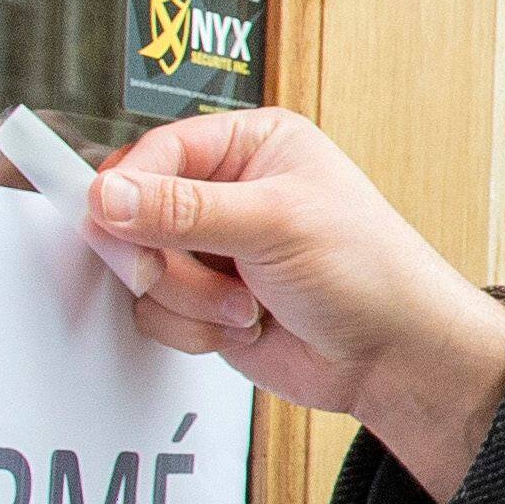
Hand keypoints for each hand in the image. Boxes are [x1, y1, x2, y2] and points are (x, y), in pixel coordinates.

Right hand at [76, 106, 504, 498]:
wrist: (394, 357)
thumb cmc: (368, 272)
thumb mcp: (276, 224)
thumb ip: (184, 210)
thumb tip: (110, 196)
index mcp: (251, 146)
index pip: (156, 152)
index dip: (127, 190)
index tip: (112, 222)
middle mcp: (226, 192)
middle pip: (134, 215)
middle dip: (166, 258)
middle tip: (200, 271)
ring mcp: (213, 250)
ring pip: (141, 270)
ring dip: (190, 299)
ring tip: (248, 303)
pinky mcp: (204, 301)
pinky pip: (156, 313)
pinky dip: (194, 328)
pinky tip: (245, 324)